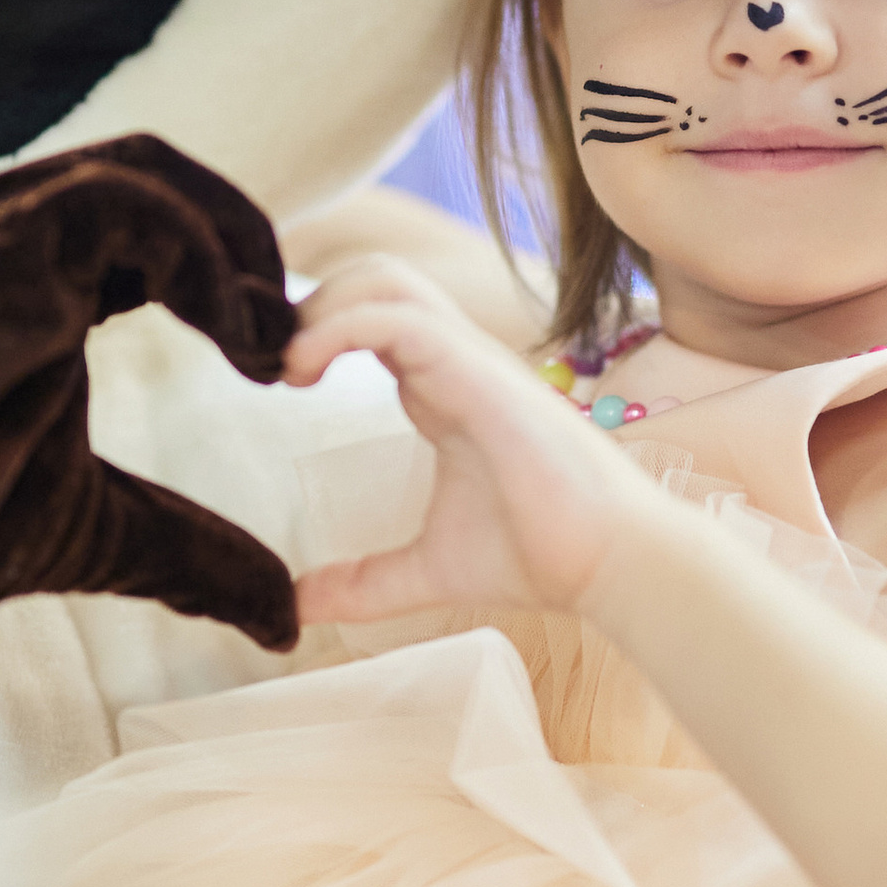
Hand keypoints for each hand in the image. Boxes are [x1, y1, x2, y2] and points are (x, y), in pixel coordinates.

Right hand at [0, 138, 298, 664]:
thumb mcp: (106, 534)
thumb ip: (194, 557)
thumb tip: (281, 621)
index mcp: (35, 285)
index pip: (154, 227)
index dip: (231, 277)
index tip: (282, 362)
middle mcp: (13, 238)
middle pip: (159, 173)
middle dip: (243, 240)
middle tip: (289, 335)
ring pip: (146, 170)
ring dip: (231, 244)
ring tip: (269, 340)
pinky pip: (127, 201)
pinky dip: (202, 259)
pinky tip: (234, 338)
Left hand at [285, 260, 650, 623]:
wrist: (612, 563)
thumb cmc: (541, 554)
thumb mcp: (429, 569)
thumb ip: (365, 582)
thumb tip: (296, 610)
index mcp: (441, 386)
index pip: (372, 316)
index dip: (315, 330)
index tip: (274, 380)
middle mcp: (454, 361)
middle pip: (376, 276)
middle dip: (313, 303)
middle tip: (275, 369)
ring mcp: (470, 361)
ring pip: (387, 280)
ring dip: (322, 307)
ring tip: (288, 367)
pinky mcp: (482, 374)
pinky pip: (400, 318)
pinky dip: (340, 328)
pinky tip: (304, 372)